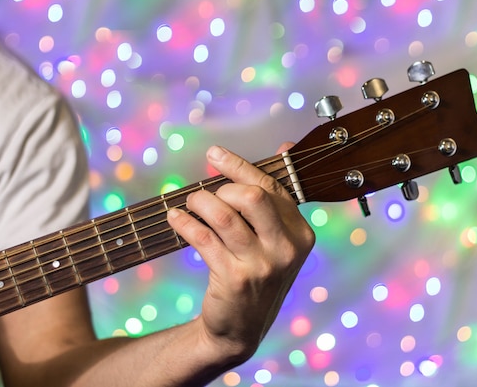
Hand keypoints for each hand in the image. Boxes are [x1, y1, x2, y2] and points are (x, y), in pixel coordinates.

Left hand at [166, 144, 314, 360]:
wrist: (240, 328)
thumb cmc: (256, 274)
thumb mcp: (276, 240)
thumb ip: (276, 199)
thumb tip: (284, 147)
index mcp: (300, 233)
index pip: (271, 187)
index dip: (239, 167)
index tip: (214, 154)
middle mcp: (286, 248)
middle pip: (252, 197)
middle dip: (221, 188)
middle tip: (205, 194)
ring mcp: (262, 265)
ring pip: (224, 216)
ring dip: (199, 203)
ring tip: (189, 204)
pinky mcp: (235, 279)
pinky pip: (204, 239)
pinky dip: (185, 223)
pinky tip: (175, 219)